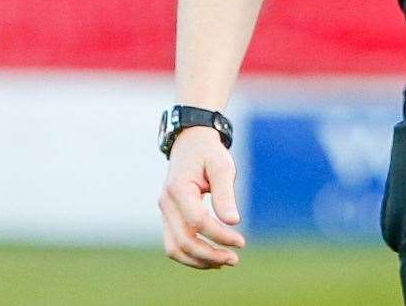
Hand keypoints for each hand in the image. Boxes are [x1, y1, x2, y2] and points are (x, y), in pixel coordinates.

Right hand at [158, 126, 245, 268]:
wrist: (189, 143)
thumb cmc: (208, 153)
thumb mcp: (221, 166)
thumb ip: (225, 193)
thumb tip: (233, 221)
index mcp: (178, 189)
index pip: (197, 222)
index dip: (219, 236)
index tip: (241, 242)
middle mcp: (166, 204)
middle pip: (184, 240)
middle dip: (210, 254)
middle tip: (235, 259)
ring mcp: (165, 212)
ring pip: (174, 248)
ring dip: (199, 260)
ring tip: (224, 262)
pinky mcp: (169, 218)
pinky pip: (174, 243)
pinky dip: (191, 255)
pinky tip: (212, 257)